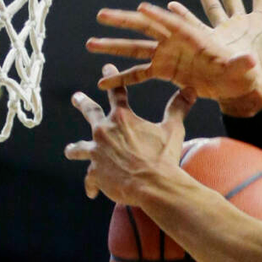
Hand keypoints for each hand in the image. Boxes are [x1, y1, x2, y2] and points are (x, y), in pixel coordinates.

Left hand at [65, 77, 190, 203]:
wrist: (153, 185)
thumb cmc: (163, 157)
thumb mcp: (173, 130)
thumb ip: (178, 109)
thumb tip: (191, 90)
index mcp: (122, 118)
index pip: (116, 92)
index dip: (112, 78)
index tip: (107, 69)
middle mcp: (104, 131)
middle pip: (90, 113)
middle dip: (82, 103)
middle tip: (76, 98)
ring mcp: (97, 152)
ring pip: (80, 148)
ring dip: (75, 149)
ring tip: (70, 151)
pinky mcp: (96, 172)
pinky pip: (90, 179)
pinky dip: (92, 185)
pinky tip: (91, 192)